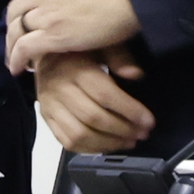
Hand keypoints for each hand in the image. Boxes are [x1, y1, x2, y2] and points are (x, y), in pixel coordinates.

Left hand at [5, 0, 138, 71]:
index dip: (22, 9)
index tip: (26, 20)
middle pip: (15, 12)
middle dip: (13, 29)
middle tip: (16, 43)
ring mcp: (45, 13)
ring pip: (16, 31)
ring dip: (13, 46)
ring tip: (16, 60)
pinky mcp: (52, 35)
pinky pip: (24, 48)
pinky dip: (16, 59)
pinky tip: (17, 69)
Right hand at [34, 50, 154, 153]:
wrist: (45, 54)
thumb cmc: (80, 50)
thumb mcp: (101, 44)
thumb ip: (119, 57)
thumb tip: (136, 75)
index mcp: (75, 68)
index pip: (104, 95)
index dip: (129, 111)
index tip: (148, 121)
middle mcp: (59, 88)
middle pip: (93, 118)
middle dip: (123, 130)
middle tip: (142, 134)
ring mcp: (50, 106)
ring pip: (80, 135)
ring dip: (108, 143)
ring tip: (128, 141)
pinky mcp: (46, 118)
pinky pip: (67, 142)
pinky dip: (90, 149)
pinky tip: (108, 145)